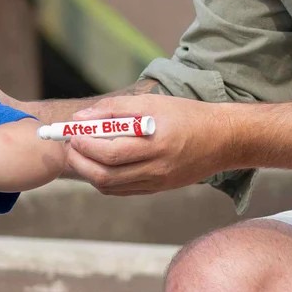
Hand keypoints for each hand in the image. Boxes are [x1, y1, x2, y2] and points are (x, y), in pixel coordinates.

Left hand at [66, 95, 228, 194]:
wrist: (223, 139)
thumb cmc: (186, 114)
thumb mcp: (152, 102)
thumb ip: (115, 109)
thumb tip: (81, 117)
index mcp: (155, 144)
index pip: (109, 153)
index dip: (85, 144)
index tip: (71, 131)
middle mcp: (156, 169)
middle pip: (105, 175)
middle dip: (80, 161)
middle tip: (69, 144)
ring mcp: (157, 183)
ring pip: (111, 186)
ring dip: (88, 172)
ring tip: (80, 152)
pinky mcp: (158, 189)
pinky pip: (123, 190)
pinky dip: (104, 180)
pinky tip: (99, 163)